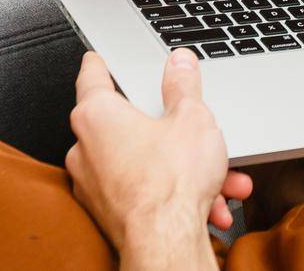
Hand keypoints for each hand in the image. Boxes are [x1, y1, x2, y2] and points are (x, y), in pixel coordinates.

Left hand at [66, 50, 251, 268]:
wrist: (166, 244)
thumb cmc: (170, 183)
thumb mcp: (192, 118)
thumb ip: (184, 85)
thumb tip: (180, 63)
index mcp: (97, 116)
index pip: (92, 76)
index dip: (100, 63)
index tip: (98, 58)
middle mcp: (85, 149)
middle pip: (127, 124)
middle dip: (169, 131)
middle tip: (195, 128)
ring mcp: (93, 185)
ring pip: (141, 163)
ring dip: (181, 167)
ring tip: (217, 176)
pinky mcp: (107, 213)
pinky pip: (142, 191)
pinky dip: (172, 192)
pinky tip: (206, 201)